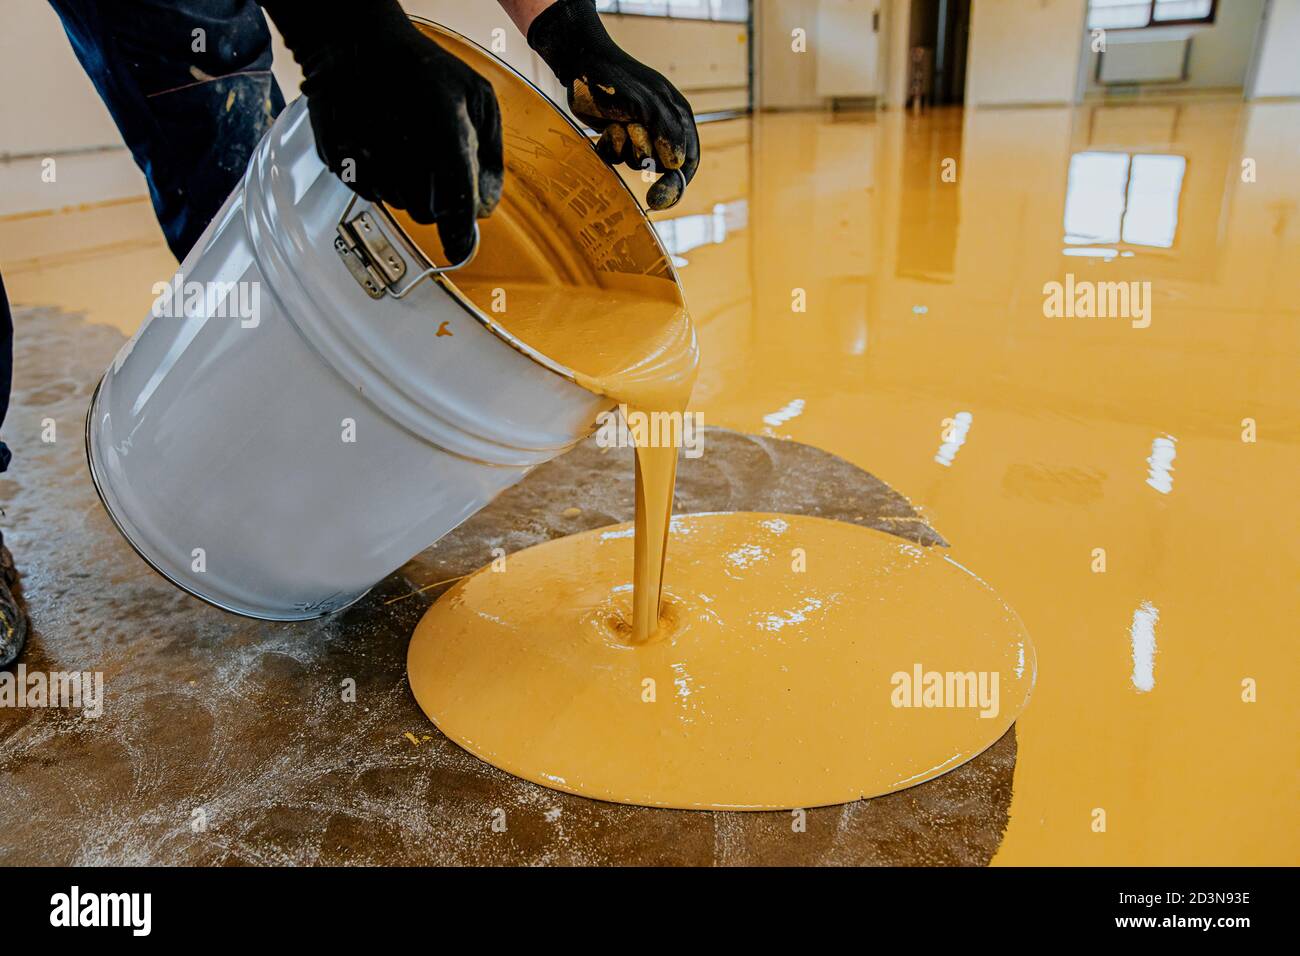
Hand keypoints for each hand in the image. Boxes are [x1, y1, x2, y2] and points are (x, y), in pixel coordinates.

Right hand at [262, 0, 502, 261]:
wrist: (357, 44)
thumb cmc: (424, 68)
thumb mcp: (478, 96)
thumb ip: (490, 155)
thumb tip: (487, 205)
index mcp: (443, 131)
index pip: (457, 202)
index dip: (460, 234)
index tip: (460, 250)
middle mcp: (401, 148)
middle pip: (426, 212)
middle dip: (437, 202)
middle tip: (435, 168)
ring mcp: (367, 155)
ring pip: (398, 204)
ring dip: (409, 188)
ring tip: (407, 147)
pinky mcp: (341, 160)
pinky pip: (370, 192)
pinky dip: (382, 179)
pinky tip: (384, 146)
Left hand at [527, 0, 698, 209]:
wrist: (582, 64)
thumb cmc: (619, 80)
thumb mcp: (647, 104)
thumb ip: (666, 132)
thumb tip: (677, 164)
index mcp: (678, 117)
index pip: (688, 159)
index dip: (677, 183)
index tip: (659, 199)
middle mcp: (661, 127)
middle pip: (662, 166)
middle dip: (645, 154)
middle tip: (633, 132)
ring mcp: (638, 133)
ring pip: (637, 162)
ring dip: (626, 148)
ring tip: (618, 123)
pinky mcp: (616, 136)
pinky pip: (616, 158)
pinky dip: (610, 147)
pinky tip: (606, 128)